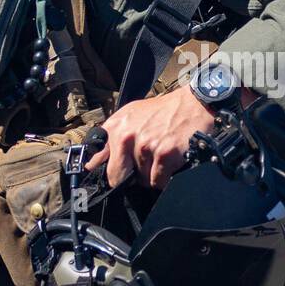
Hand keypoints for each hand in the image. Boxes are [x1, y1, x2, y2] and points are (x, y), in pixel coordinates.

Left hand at [86, 86, 217, 189]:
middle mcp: (127, 136)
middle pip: (117, 177)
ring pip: (142, 180)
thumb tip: (91, 164)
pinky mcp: (165, 154)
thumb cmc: (161, 111)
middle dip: (129, 179)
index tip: (112, 178)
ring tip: (161, 157)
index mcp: (115, 127)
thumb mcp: (130, 116)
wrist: (193, 104)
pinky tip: (170, 163)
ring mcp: (146, 146)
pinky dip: (165, 178)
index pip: (98, 162)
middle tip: (142, 169)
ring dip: (151, 175)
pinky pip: (158, 181)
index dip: (106, 174)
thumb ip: (110, 139)